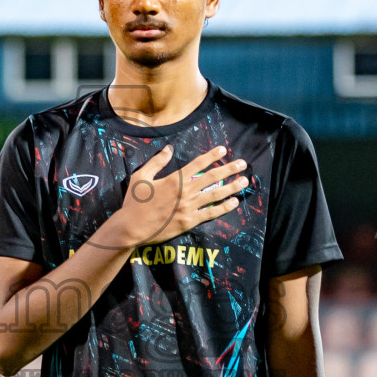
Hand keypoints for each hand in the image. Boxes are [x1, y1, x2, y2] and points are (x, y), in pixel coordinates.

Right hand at [105, 145, 246, 247]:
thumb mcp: (141, 176)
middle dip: (229, 169)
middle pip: (212, 177)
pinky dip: (224, 208)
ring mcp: (189, 207)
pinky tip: (235, 202)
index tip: (223, 150)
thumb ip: (157, 161)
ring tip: (245, 181)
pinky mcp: (190, 221)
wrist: (132, 228)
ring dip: (232, 187)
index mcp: (174, 179)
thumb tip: (169, 148)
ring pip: (216, 194)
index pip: (197, 164)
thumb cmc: (134, 202)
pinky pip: (211, 213)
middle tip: (243, 163)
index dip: (212, 156)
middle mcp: (185, 192)